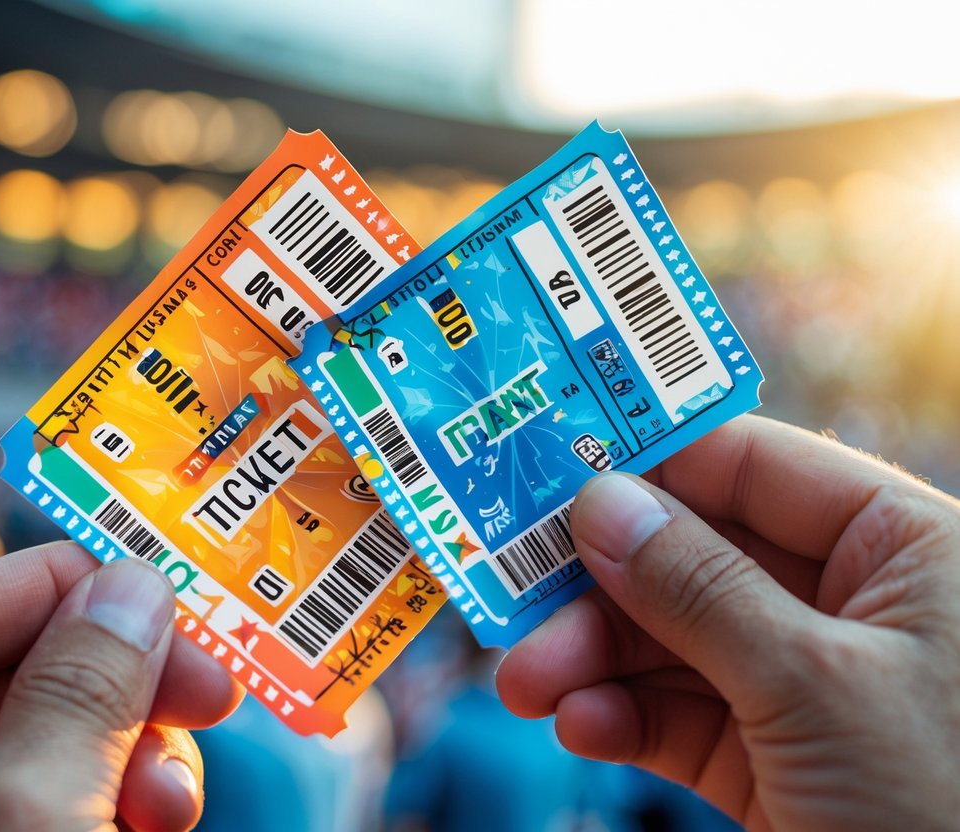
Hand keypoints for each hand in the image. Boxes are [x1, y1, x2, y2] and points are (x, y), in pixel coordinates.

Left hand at [0, 541, 242, 831]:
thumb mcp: (27, 819)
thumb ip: (81, 689)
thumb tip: (131, 585)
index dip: (57, 585)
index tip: (158, 586)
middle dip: (114, 687)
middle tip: (209, 691)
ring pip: (26, 757)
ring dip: (121, 759)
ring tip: (175, 800)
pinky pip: (30, 817)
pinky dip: (99, 809)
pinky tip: (150, 823)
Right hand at [497, 415, 959, 830]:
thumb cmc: (946, 809)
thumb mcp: (816, 685)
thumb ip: (701, 589)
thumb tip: (603, 504)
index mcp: (902, 547)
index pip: (753, 468)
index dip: (650, 466)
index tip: (550, 478)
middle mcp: (855, 605)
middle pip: (696, 559)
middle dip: (602, 590)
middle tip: (520, 611)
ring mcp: (812, 686)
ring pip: (676, 642)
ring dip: (594, 661)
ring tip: (527, 687)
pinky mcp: (780, 761)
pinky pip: (684, 717)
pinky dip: (625, 720)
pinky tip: (583, 727)